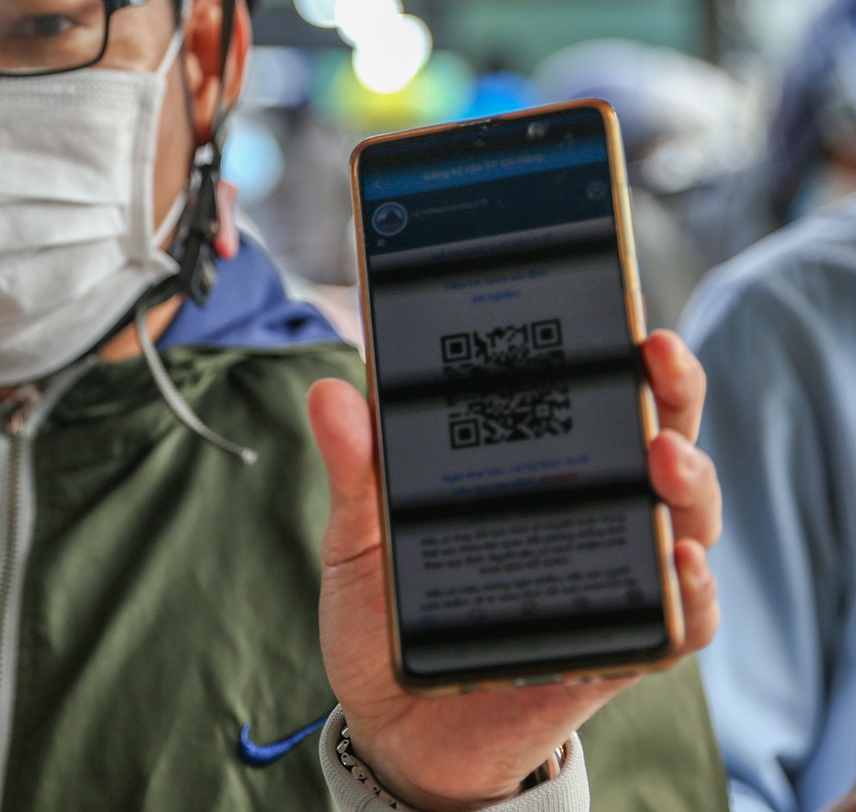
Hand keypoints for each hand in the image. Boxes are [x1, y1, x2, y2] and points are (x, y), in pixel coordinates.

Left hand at [311, 331, 721, 810]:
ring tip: (663, 458)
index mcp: (533, 470)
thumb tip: (332, 392)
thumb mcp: (358, 535)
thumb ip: (355, 469)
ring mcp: (610, 579)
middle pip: (655, 440)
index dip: (613, 348)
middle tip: (655, 353)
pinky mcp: (619, 650)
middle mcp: (587, 515)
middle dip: (667, 391)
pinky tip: (678, 563)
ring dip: (687, 482)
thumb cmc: (388, 615)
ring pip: (684, 519)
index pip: (590, 396)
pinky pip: (683, 623)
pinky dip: (693, 593)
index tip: (614, 301)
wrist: (394, 725)